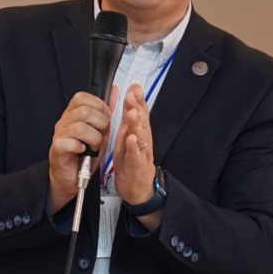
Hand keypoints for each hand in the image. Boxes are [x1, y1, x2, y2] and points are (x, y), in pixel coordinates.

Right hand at [47, 92, 110, 211]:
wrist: (71, 178)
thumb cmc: (84, 155)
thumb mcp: (100, 131)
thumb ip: (106, 112)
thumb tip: (115, 91)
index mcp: (72, 114)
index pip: (81, 97)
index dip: (98, 105)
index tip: (106, 117)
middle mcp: (63, 122)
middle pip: (83, 111)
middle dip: (100, 123)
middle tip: (101, 135)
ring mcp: (59, 135)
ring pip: (80, 127)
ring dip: (94, 138)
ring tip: (94, 147)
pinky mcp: (57, 149)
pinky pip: (71, 142)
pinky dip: (82, 148)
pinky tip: (83, 152)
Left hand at [112, 84, 158, 221]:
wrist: (137, 186)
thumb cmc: (132, 158)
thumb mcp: (129, 134)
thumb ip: (130, 116)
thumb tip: (131, 94)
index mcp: (140, 132)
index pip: (141, 113)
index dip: (138, 100)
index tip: (134, 87)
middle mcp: (143, 140)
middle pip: (141, 122)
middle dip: (136, 108)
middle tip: (131, 96)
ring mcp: (141, 153)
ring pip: (140, 136)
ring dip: (136, 124)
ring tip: (131, 113)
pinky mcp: (137, 166)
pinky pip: (136, 155)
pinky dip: (134, 147)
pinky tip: (131, 138)